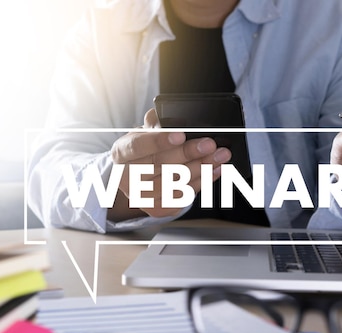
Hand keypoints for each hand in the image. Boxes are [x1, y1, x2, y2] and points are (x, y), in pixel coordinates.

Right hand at [108, 109, 230, 220]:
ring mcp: (142, 196)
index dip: (159, 141)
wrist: (136, 177)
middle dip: (188, 154)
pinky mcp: (157, 209)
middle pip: (161, 166)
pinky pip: (183, 197)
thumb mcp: (144, 132)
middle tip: (210, 145)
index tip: (181, 135)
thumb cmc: (143, 151)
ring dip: (201, 169)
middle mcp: (127, 178)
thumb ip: (155, 123)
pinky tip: (214, 171)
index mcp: (121, 153)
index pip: (137, 147)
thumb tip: (165, 116)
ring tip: (220, 156)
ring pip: (175, 183)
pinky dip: (202, 182)